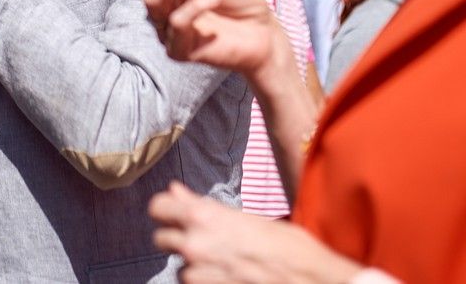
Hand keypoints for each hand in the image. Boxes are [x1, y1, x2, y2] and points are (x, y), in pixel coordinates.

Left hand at [149, 182, 363, 282]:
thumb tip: (174, 190)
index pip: (158, 207)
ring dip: (194, 263)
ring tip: (223, 260)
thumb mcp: (245, 217)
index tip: (171, 212)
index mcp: (204, 216)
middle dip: (176, 238)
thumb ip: (203, 205)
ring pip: (180, 265)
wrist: (308, 280)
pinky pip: (194, 282)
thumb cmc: (285, 245)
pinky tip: (227, 275)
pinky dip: (206, 279)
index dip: (164, 209)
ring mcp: (200, 272)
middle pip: (161, 239)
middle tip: (200, 239)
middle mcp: (195, 243)